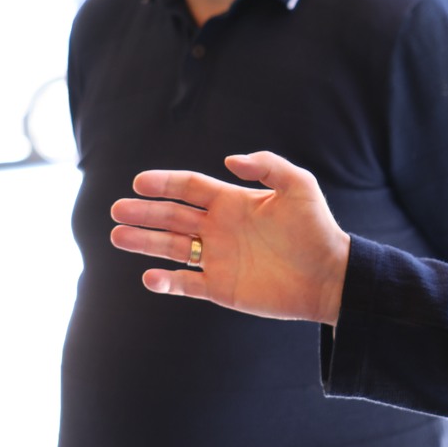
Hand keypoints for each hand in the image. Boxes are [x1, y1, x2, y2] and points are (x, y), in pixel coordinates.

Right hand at [108, 152, 350, 324]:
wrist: (330, 277)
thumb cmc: (317, 229)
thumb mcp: (299, 186)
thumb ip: (267, 165)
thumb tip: (229, 159)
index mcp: (232, 202)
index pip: (189, 188)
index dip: (165, 183)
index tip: (139, 182)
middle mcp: (219, 228)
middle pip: (172, 216)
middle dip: (144, 213)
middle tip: (117, 210)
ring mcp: (217, 258)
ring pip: (171, 248)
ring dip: (144, 243)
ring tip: (117, 236)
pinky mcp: (221, 287)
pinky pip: (186, 284)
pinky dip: (167, 283)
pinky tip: (150, 276)